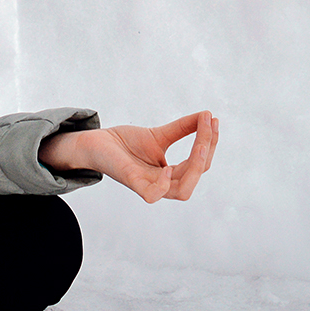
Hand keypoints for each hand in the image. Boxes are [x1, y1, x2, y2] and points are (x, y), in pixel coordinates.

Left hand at [38, 111, 218, 203]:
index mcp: (171, 174)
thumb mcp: (159, 134)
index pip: (199, 164)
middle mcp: (163, 182)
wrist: (97, 143)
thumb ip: (182, 128)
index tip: (213, 119)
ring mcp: (148, 184)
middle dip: (207, 151)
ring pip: (182, 191)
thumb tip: (207, 115)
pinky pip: (152, 195)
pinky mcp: (131, 182)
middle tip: (208, 125)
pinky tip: (167, 167)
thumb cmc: (126, 143)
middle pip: (196, 176)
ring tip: (200, 145)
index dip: (210, 142)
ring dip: (195, 167)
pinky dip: (164, 185)